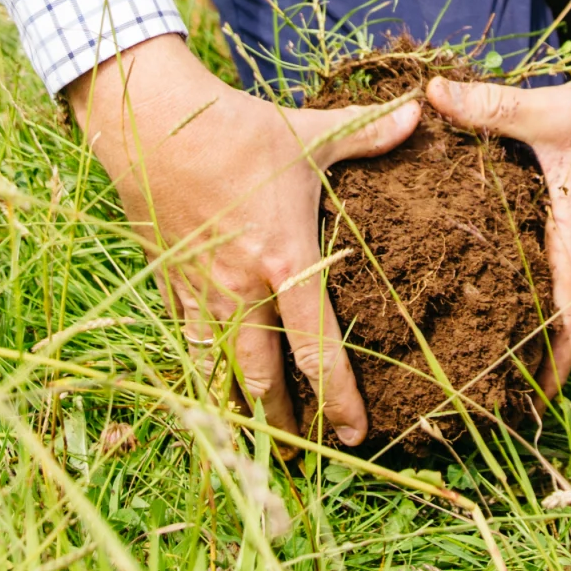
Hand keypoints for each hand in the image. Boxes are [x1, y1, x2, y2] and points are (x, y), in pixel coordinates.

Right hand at [64, 34, 420, 446]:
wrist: (150, 122)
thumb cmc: (236, 129)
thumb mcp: (307, 132)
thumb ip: (366, 134)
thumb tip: (420, 112)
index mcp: (284, 262)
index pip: (317, 349)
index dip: (339, 399)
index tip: (358, 434)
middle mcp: (240, 290)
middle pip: (264, 379)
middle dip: (286, 424)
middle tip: (306, 457)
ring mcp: (198, 291)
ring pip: (218, 372)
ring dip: (239, 411)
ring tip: (257, 444)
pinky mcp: (167, 281)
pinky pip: (186, 339)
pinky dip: (201, 369)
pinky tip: (212, 387)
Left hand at [422, 3, 570, 396]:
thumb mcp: (551, 109)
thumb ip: (490, 106)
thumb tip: (430, 95)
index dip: (555, 359)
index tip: (535, 399)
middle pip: (569, 318)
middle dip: (543, 359)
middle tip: (502, 395)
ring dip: (546, 330)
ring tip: (502, 361)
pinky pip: (570, 269)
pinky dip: (548, 294)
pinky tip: (515, 296)